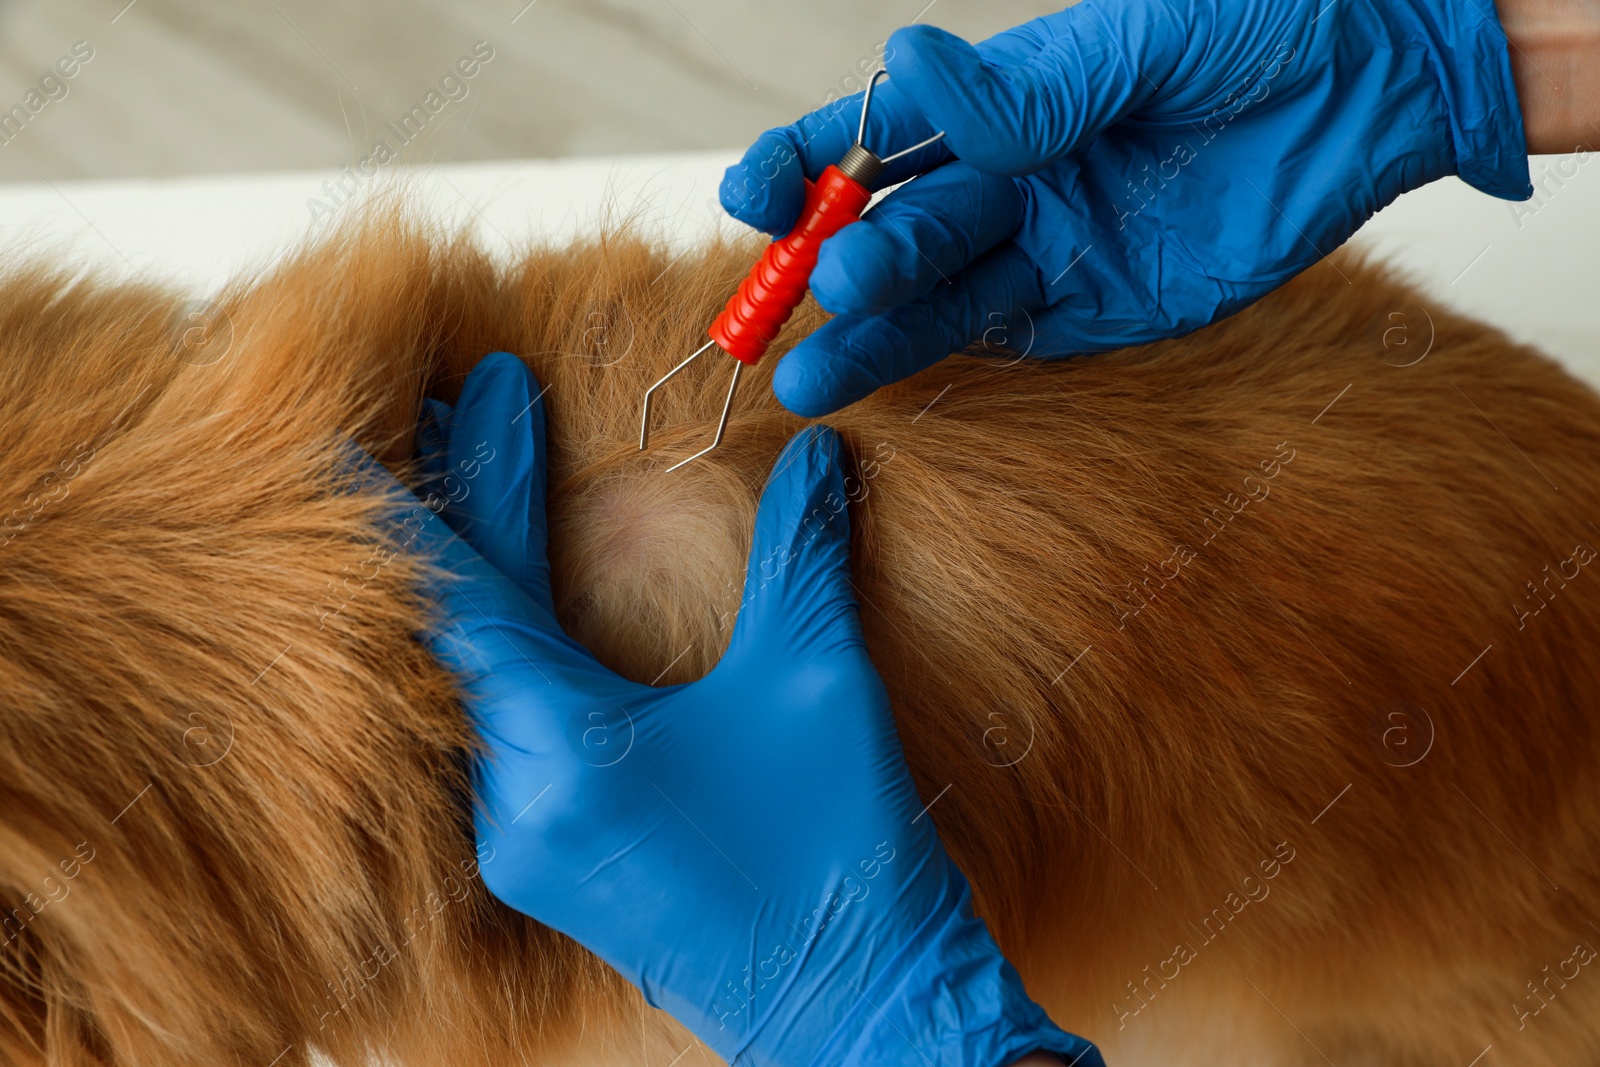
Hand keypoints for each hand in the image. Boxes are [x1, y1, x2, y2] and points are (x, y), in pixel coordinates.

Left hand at [405, 352, 1103, 1066]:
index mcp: (569, 748)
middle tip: (478, 412)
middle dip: (480, 514)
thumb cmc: (836, 848)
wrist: (856, 1006)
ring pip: (477, 689)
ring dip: (489, 590)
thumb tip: (823, 451)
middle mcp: (518, 803)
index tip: (464, 393)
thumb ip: (803, 552)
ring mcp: (524, 849)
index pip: (475, 589)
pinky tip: (530, 618)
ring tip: (493, 495)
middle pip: (469, 630)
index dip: (472, 481)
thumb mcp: (819, 681)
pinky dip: (512, 664)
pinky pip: (501, 743)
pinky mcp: (550, 873)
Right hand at [720, 0, 1532, 417]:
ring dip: (873, 333)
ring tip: (809, 376)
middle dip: (842, 260)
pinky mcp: (1096, 307)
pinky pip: (1005, 335)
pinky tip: (886, 378)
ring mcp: (1047, 247)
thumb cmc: (1253, 28)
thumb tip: (903, 67)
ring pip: (937, 297)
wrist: (1371, 82)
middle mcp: (1007, 179)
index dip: (803, 162)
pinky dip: (943, 356)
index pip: (875, 135)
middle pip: (898, 227)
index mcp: (995, 101)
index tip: (753, 193)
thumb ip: (1024, 91)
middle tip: (815, 291)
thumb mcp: (1133, 46)